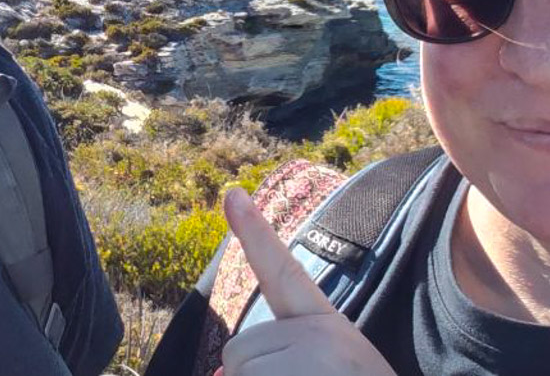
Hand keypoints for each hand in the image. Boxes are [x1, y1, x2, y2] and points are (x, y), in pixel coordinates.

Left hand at [216, 187, 398, 375]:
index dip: (254, 232)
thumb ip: (280, 360)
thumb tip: (221, 371)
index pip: (285, 274)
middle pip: (239, 352)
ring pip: (237, 372)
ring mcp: (312, 359)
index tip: (231, 192)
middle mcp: (322, 335)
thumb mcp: (324, 370)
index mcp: (327, 330)